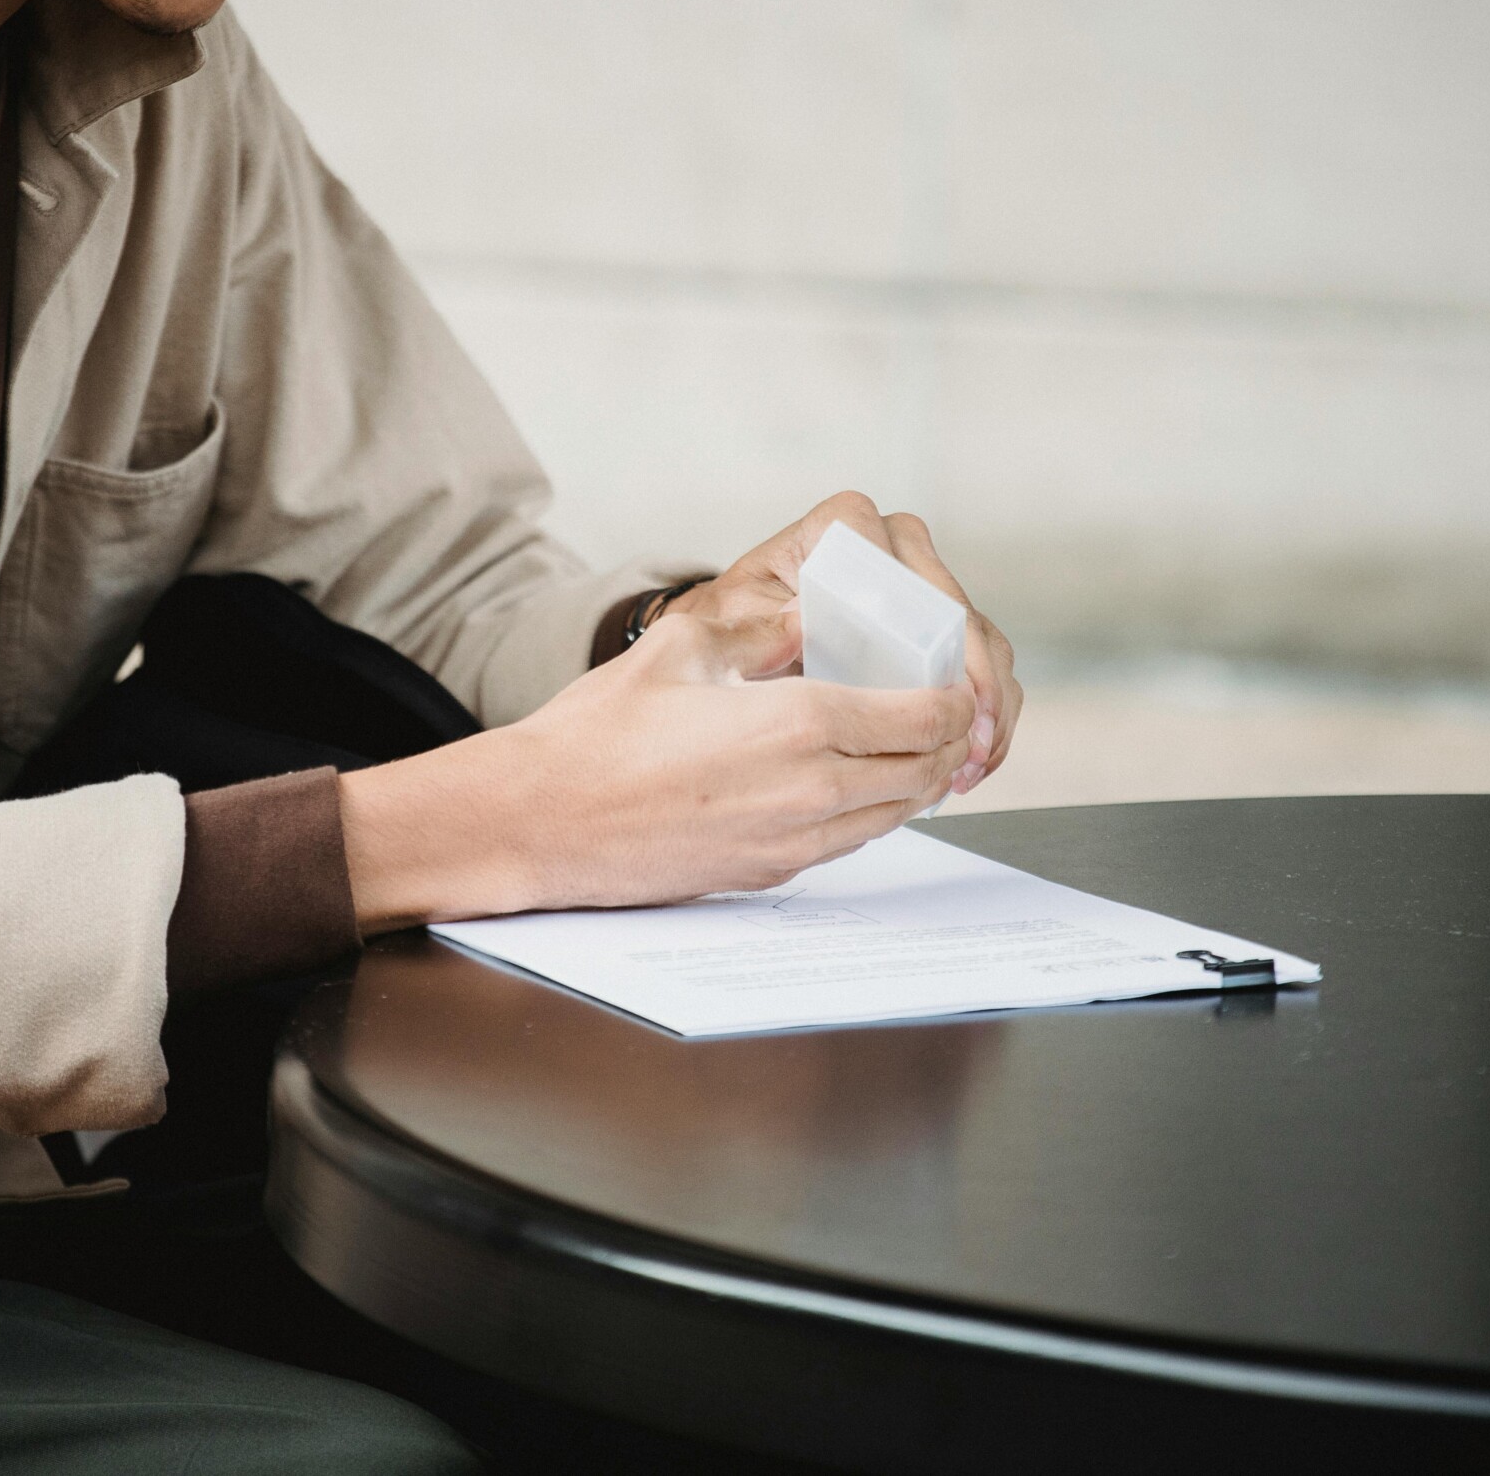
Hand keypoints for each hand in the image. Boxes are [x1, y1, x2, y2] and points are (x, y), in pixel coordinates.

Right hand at [341, 607, 977, 931]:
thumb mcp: (681, 648)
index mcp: (798, 724)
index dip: (952, 699)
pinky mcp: (767, 874)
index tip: (952, 682)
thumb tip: (807, 615)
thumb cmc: (595, 734)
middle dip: (944, 743)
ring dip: (910, 781)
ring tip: (902, 746)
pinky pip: (847, 843)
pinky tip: (844, 783)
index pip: (921, 718)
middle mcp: (810, 792)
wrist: (538, 821)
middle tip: (940, 713)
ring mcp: (792, 842)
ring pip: (893, 816)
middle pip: (922, 773)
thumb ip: (758, 628)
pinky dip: (866, 812)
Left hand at [660, 491, 1020, 792]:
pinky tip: (975, 755)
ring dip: (988, 705)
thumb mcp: (728, 626)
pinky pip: (985, 664)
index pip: (900, 563)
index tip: (933, 680)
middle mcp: (892, 546)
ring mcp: (924, 585)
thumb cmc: (732, 631)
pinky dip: (987, 713)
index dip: (929, 622)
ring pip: (982, 639)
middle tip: (969, 734)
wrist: (734, 649)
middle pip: (956, 607)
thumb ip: (758, 624)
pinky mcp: (942, 625)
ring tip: (972, 759)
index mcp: (842, 529)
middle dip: (973, 678)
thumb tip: (801, 623)